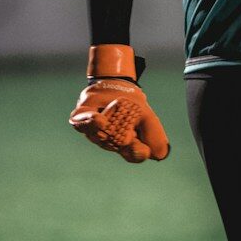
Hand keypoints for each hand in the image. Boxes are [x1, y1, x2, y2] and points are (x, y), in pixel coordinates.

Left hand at [68, 45, 169, 162]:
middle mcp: (107, 142)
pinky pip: (81, 122)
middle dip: (124, 134)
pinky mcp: (81, 116)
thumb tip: (158, 155)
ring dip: (109, 126)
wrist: (115, 85)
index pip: (133, 155)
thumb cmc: (132, 106)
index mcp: (127, 146)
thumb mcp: (147, 118)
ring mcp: (92, 131)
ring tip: (115, 113)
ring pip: (98, 135)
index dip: (137, 153)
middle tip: (130, 123)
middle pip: (115, 144)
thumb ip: (154, 136)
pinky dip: (89, 122)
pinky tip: (100, 120)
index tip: (142, 149)